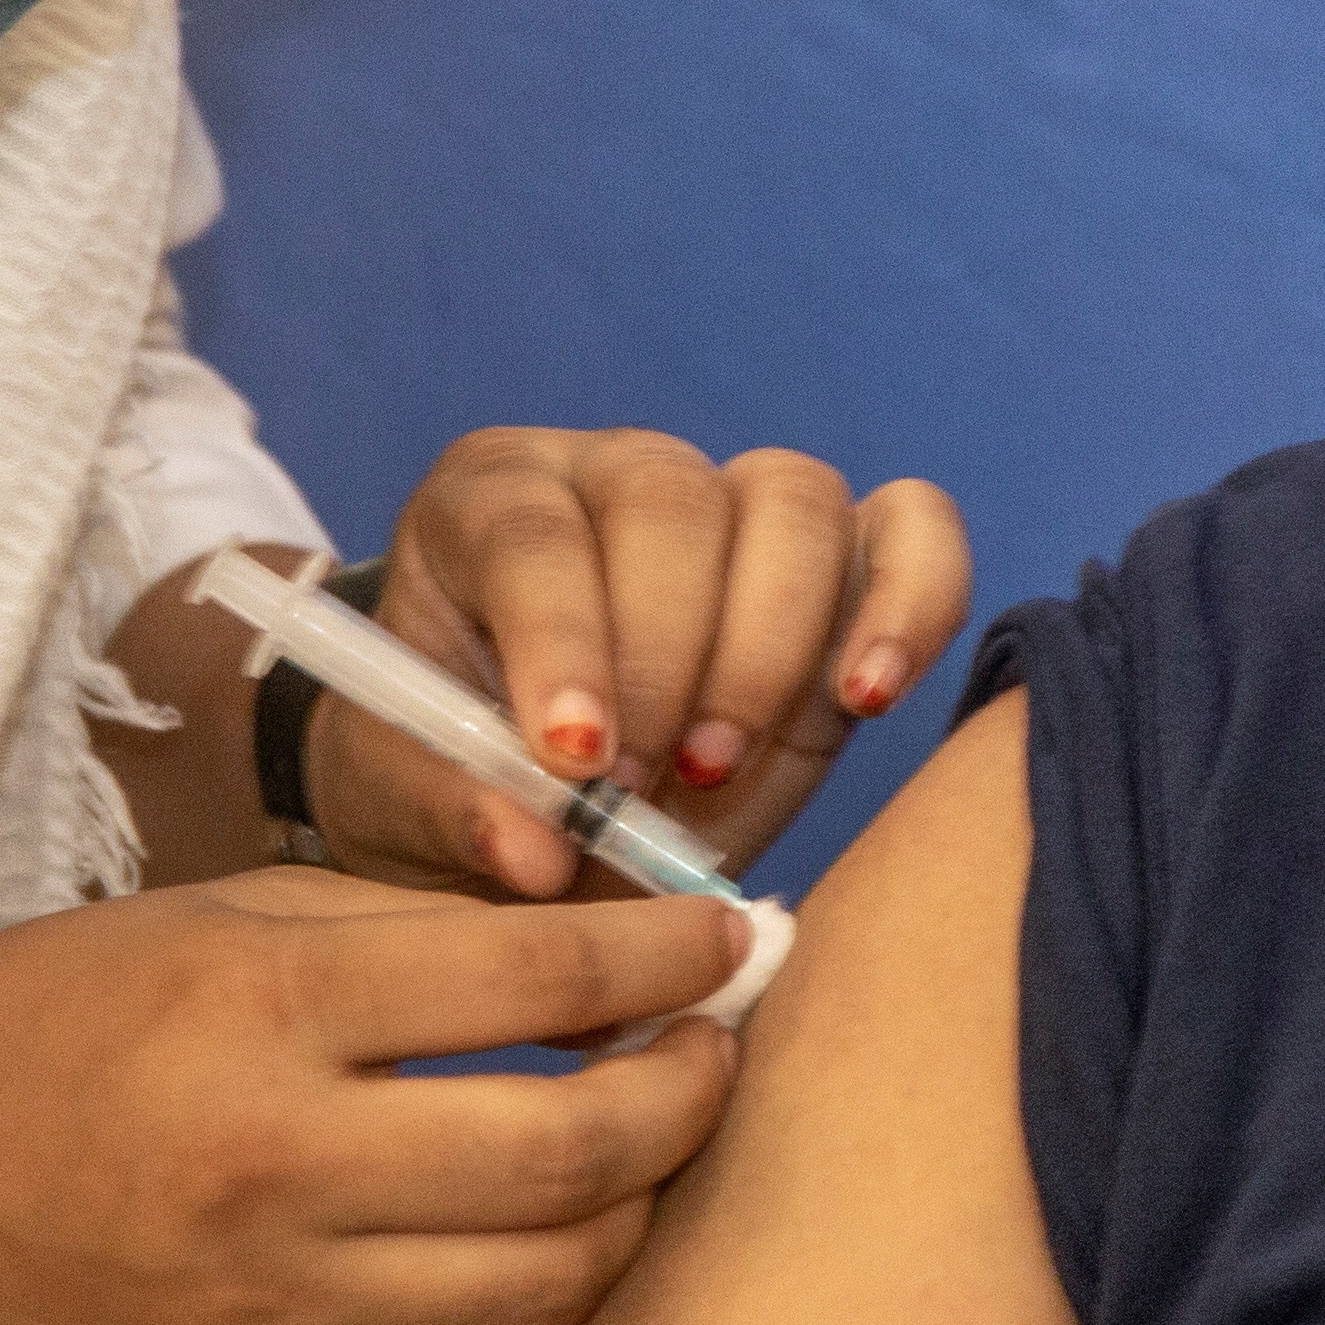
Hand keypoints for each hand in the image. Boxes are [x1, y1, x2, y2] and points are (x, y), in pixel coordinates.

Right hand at [0, 872, 762, 1324]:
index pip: (533, 976)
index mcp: (263, 1015)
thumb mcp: (210, 913)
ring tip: (646, 1135)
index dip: (668, 953)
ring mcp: (286, 1304)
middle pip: (577, 1152)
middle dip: (691, 1093)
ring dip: (638, 1204)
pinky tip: (536, 1216)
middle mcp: (284, 1170)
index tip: (737, 936)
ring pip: (555, 1278)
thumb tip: (594, 929)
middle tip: (717, 1044)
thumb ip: (405, 925)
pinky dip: (534, 1278)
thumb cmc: (42, 1028)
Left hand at [313, 430, 970, 894]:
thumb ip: (458, 816)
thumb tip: (538, 852)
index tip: (572, 758)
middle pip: (671, 505)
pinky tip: (868, 697)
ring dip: (768, 649)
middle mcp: (618, 473)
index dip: (561, 638)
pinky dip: (911, 602)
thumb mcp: (412, 806)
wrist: (542, 812)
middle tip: (635, 789)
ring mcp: (740, 501)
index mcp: (488, 501)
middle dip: (665, 662)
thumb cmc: (460, 786)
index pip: (532, 531)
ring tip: (716, 768)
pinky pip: (912, 527)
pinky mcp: (845, 556)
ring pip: (793, 504)